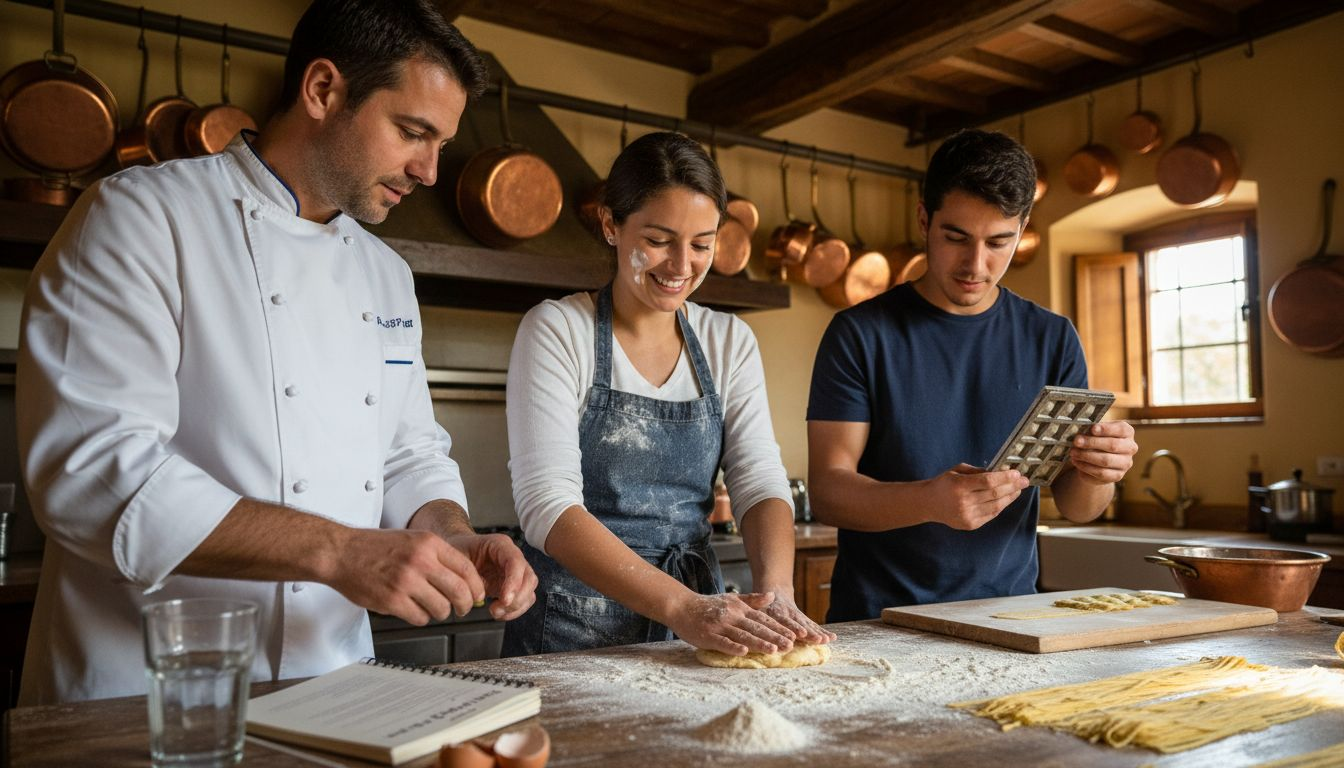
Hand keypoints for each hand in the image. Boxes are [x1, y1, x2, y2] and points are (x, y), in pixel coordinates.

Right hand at [329, 528, 485, 624]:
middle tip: (463, 609)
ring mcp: (406, 582)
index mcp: (429, 543)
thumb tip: (464, 577)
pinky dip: (421, 618)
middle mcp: (420, 561)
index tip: (476, 595)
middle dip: (466, 605)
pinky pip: (420, 618)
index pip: (466, 569)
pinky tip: (413, 610)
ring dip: (441, 613)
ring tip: (432, 608)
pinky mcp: (392, 601)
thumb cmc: (374, 546)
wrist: (341, 552)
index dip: (476, 586)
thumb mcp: (412, 539)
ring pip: (441, 608)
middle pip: (459, 591)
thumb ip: (437, 555)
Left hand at [444, 532, 537, 620]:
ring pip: (529, 591)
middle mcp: (512, 557)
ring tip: (495, 612)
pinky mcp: (513, 586)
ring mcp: (515, 572)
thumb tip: (473, 594)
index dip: (514, 582)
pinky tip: (499, 614)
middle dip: (517, 598)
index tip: (505, 600)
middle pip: (529, 578)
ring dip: (515, 607)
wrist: (457, 554)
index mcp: (500, 544)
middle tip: (498, 609)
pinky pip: (523, 601)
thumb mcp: (457, 557)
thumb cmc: (458, 551)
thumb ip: (467, 574)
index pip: (516, 562)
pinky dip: (514, 611)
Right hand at [667, 592, 795, 655]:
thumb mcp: (731, 598)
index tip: (794, 635)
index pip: (763, 619)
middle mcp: (732, 616)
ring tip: (774, 650)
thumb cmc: (708, 605)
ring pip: (743, 635)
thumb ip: (752, 599)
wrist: (681, 606)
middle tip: (790, 645)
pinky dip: (733, 647)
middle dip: (774, 637)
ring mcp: (720, 626)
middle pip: (756, 628)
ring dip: (759, 643)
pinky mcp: (708, 635)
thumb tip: (772, 596)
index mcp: (739, 608)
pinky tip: (744, 652)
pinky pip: (722, 642)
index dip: (779, 627)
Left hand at [757, 590, 835, 644]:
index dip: (791, 627)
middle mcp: (788, 613)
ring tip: (826, 640)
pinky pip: (813, 625)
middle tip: (817, 639)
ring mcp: (797, 616)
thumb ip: (754, 605)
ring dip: (817, 632)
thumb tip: (748, 613)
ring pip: (808, 624)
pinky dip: (822, 631)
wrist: (774, 588)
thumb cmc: (760, 602)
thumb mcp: (754, 602)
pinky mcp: (803, 619)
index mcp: (774, 610)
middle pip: (798, 623)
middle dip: (808, 633)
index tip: (799, 635)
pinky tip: (832, 638)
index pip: (783, 619)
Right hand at [922, 463, 1028, 529]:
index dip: (1005, 477)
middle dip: (1012, 486)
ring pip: (996, 506)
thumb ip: (978, 471)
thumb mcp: (957, 470)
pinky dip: (1001, 506)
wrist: (928, 503)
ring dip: (1010, 497)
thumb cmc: (944, 483)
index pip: (988, 481)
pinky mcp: (970, 524)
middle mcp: (963, 502)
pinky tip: (1006, 499)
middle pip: (994, 494)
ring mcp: (967, 515)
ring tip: (1017, 490)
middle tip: (1024, 481)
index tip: (1016, 473)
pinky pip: (991, 514)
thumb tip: (1001, 472)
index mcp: (959, 486)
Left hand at [1069, 420, 1137, 484]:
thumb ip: (1090, 431)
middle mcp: (1130, 448)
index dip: (1107, 429)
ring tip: (1073, 452)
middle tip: (1076, 441)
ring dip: (1086, 456)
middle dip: (1092, 443)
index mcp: (1128, 432)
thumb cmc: (1096, 439)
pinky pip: (1101, 472)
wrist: (1096, 460)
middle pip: (1113, 445)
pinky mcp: (1118, 475)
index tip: (1092, 429)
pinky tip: (1076, 461)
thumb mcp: (1094, 431)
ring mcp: (1126, 463)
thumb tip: (1080, 435)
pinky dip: (1086, 467)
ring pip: (1106, 460)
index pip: (1122, 429)